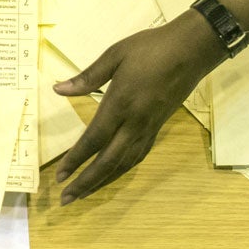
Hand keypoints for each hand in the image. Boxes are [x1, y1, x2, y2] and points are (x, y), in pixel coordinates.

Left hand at [51, 12, 224, 203]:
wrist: (190, 51)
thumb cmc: (149, 48)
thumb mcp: (114, 56)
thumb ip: (87, 77)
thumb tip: (58, 90)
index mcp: (120, 104)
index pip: (93, 140)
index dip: (75, 160)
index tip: (59, 176)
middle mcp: (135, 123)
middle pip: (108, 161)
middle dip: (86, 182)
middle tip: (66, 199)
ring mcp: (149, 127)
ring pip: (124, 163)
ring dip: (103, 180)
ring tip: (85, 192)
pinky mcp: (158, 127)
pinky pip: (138, 155)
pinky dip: (123, 168)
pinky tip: (113, 172)